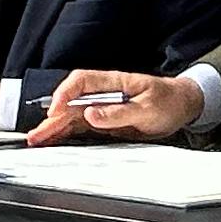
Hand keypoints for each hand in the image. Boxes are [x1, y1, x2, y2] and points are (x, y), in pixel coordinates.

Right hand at [25, 69, 197, 144]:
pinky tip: (54, 140)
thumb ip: (119, 113)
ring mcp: (103, 106)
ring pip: (73, 115)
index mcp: (115, 82)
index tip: (56, 111)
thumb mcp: (148, 110)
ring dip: (55, 127)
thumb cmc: (169, 102)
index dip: (65, 94)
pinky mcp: (105, 118)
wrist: (183, 104)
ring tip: (37, 140)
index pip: (82, 81)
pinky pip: (81, 125)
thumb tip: (90, 115)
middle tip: (37, 134)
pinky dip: (66, 133)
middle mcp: (105, 92)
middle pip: (72, 101)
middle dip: (53, 117)